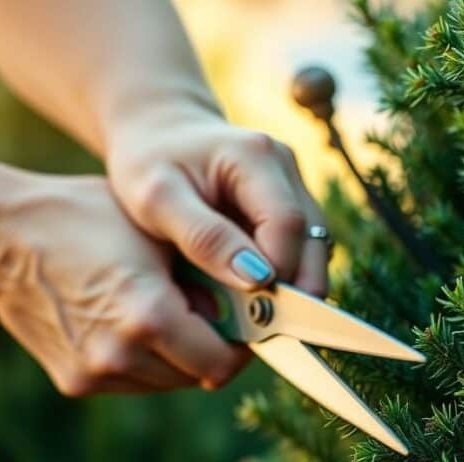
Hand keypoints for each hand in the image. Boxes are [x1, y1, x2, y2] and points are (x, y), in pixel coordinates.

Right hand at [0, 175, 249, 394]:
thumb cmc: (85, 218)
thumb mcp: (159, 232)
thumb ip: (209, 274)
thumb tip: (250, 305)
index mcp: (150, 316)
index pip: (223, 363)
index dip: (241, 346)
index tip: (245, 323)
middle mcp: (123, 355)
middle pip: (197, 375)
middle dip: (211, 348)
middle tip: (208, 312)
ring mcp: (96, 374)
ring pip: (167, 381)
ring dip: (177, 355)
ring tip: (160, 307)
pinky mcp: (75, 382)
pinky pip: (133, 378)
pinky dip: (143, 358)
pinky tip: (124, 317)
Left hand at [105, 109, 328, 296]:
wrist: (155, 131)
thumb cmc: (147, 162)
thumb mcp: (157, 198)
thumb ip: (204, 237)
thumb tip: (257, 279)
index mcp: (254, 156)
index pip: (288, 223)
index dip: (280, 271)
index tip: (256, 310)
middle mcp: (285, 165)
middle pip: (314, 237)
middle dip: (298, 286)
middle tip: (268, 328)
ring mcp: (292, 182)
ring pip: (316, 245)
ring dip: (297, 283)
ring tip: (264, 317)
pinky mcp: (289, 201)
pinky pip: (303, 246)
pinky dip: (288, 274)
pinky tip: (260, 296)